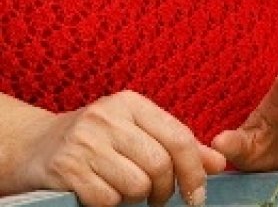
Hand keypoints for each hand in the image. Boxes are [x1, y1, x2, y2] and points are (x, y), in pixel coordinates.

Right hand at [15, 91, 224, 206]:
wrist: (36, 145)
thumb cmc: (98, 139)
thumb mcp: (138, 131)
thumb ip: (178, 145)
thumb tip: (219, 163)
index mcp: (131, 103)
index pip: (179, 137)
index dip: (195, 170)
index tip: (198, 194)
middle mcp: (108, 117)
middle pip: (160, 165)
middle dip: (165, 190)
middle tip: (158, 198)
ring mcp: (84, 142)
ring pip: (136, 184)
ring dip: (136, 198)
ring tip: (126, 191)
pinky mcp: (65, 168)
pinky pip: (107, 199)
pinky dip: (111, 203)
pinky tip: (104, 192)